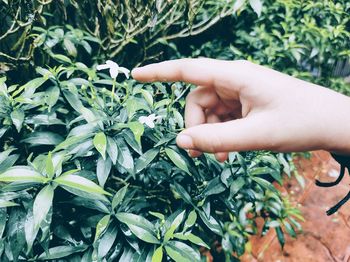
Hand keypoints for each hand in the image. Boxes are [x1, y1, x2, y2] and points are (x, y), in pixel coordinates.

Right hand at [132, 58, 349, 160]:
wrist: (333, 123)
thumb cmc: (301, 122)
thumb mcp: (256, 135)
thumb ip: (216, 140)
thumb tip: (180, 142)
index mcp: (236, 76)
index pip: (189, 70)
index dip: (160, 72)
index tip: (136, 74)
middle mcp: (235, 80)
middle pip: (198, 100)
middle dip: (196, 127)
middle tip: (203, 153)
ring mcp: (241, 92)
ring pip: (209, 112)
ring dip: (210, 135)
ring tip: (223, 156)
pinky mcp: (247, 104)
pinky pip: (223, 118)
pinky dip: (221, 135)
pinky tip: (230, 152)